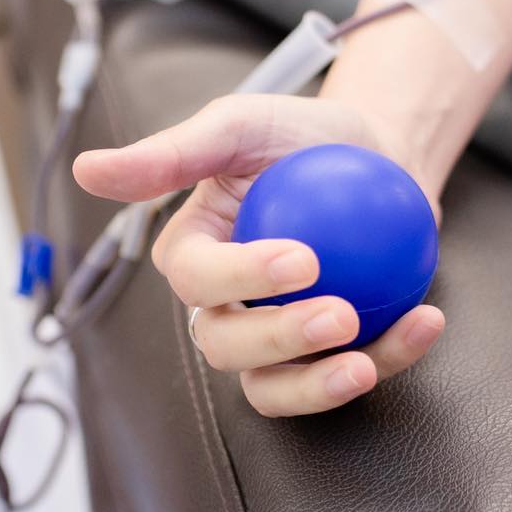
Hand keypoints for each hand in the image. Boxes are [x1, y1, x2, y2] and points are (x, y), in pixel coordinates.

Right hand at [73, 94, 445, 417]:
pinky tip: (426, 323)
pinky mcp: (331, 353)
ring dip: (318, 386)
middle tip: (338, 314)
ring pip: (273, 387)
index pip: (193, 281)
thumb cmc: (302, 135)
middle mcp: (223, 307)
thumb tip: (86, 170)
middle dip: (278, 342)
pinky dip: (390, 356)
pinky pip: (347, 372)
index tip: (303, 258)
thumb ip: (172, 152)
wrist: (380, 154)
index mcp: (194, 255)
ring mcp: (276, 339)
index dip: (239, 279)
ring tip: (367, 361)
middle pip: (225, 347)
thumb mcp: (240, 124)